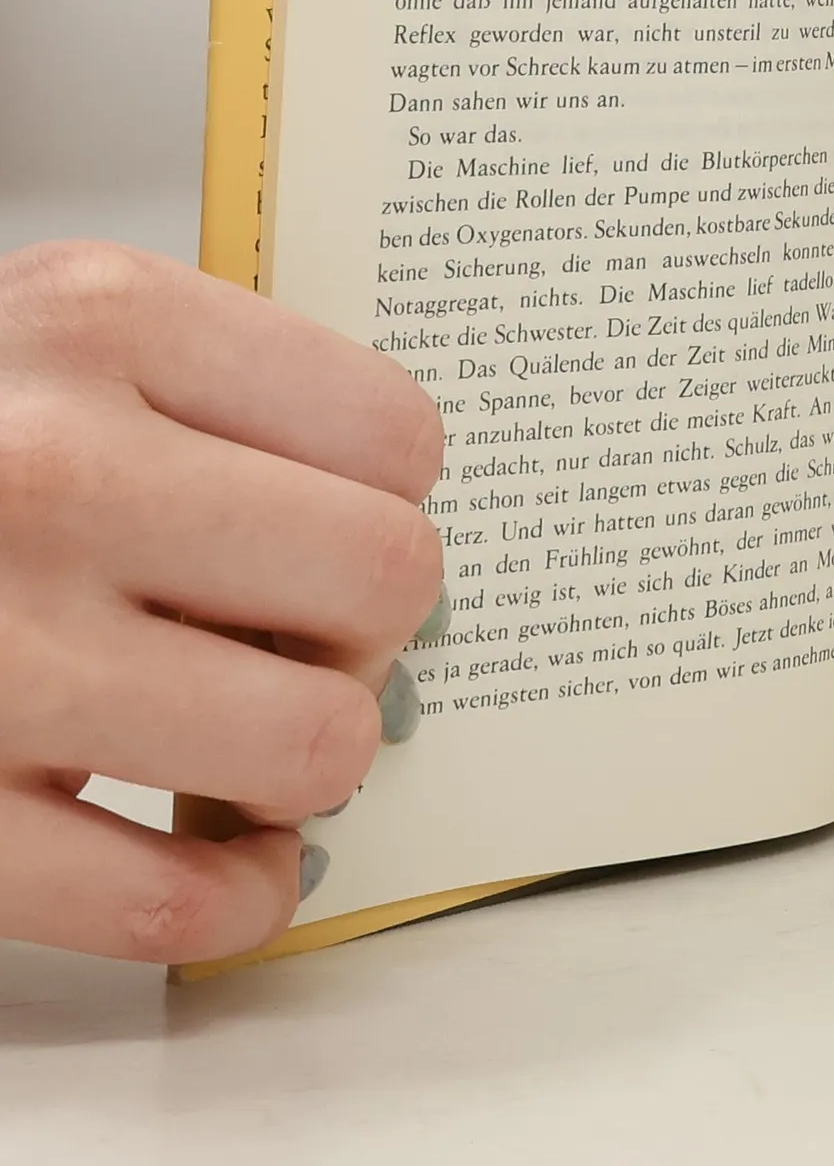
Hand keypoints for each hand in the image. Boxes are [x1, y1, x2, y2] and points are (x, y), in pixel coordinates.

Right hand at [0, 244, 443, 963]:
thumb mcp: (53, 335)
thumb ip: (216, 392)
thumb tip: (394, 512)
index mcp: (96, 325)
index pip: (393, 434)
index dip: (387, 503)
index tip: (338, 529)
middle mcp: (47, 474)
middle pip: (384, 577)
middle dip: (365, 630)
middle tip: (300, 641)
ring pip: (315, 740)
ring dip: (305, 760)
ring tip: (242, 736)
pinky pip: (175, 901)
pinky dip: (232, 899)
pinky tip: (216, 858)